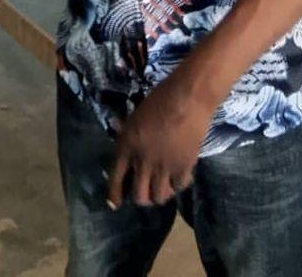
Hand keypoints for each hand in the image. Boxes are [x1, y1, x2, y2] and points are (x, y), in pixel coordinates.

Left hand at [107, 72, 212, 208]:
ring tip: (163, 188)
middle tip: (145, 194)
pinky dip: (178, 185)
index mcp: (126, 146)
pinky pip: (179, 187)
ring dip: (159, 194)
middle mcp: (142, 161)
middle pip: (138, 196)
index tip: (115, 205)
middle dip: (140, 198)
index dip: (114, 195)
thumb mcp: (136, 117)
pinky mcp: (183, 167)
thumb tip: (126, 150)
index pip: (115, 178)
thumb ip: (129, 136)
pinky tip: (179, 178)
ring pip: (158, 197)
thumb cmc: (160, 99)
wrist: (187, 97)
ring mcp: (163, 167)